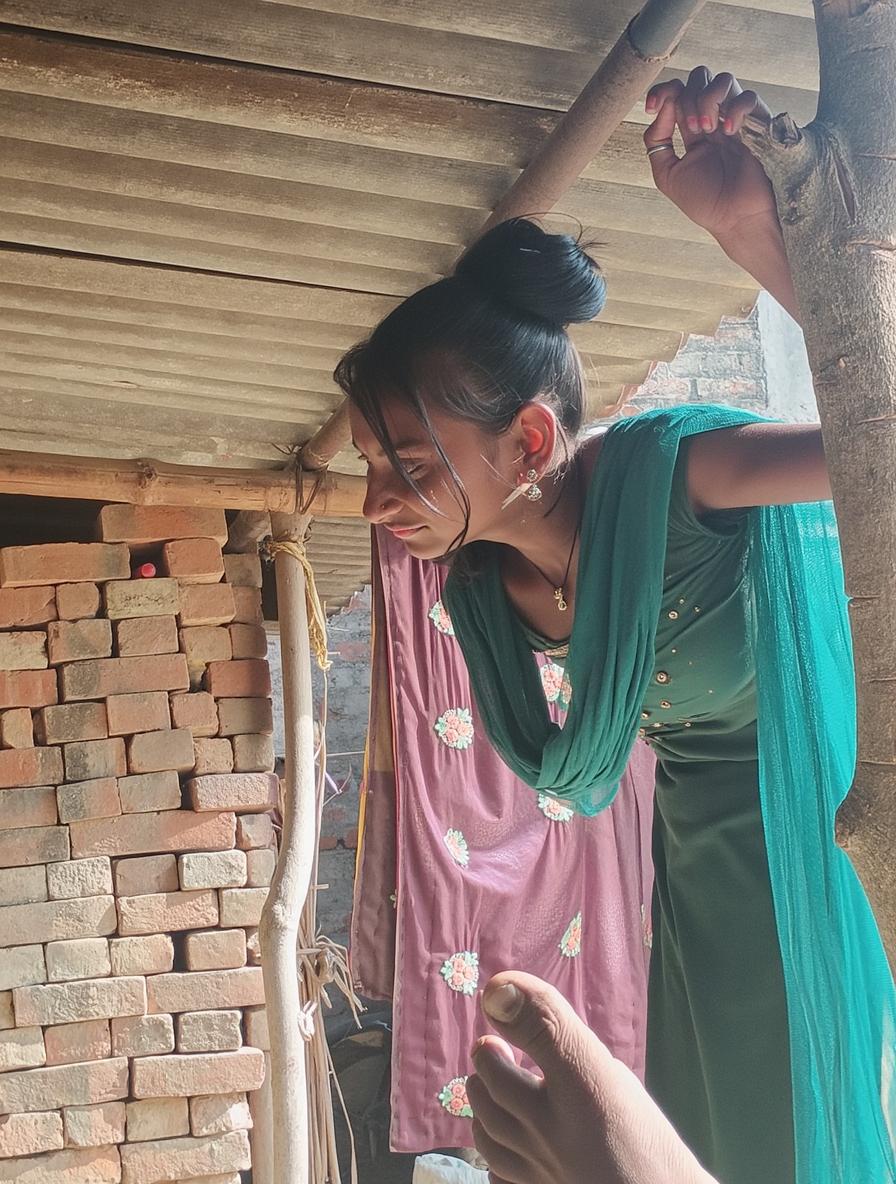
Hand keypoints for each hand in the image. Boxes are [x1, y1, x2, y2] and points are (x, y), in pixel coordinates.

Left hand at [644, 67, 776, 242]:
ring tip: (709, 130)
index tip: (651, 106)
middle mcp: (713, 118)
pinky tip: (728, 132)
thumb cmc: (705, 201)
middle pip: (698, 78)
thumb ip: (656, 142)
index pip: (677, 92)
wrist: (735, 219)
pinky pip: (748, 96)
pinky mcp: (757, 123)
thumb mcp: (667, 175)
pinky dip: (734, 108)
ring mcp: (735, 118)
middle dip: (688, 98)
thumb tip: (660, 109)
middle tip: (693, 129)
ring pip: (722, 79)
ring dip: (708, 100)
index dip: (663, 91)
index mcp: (691, 129)